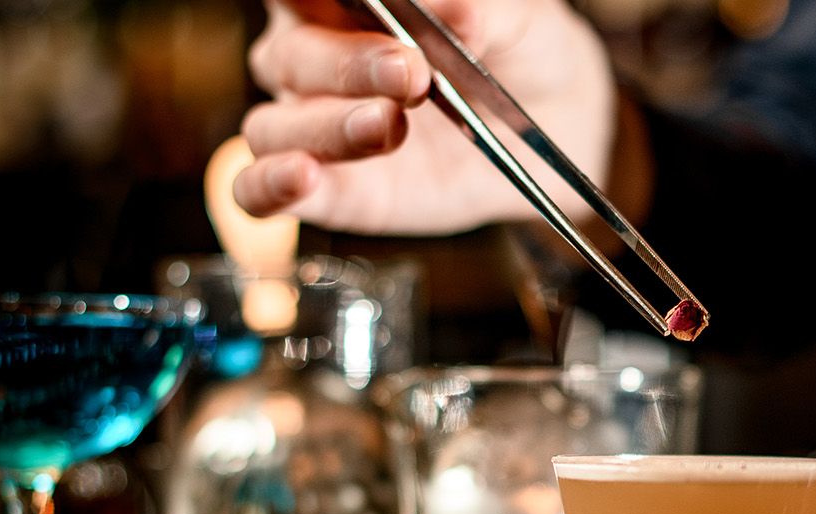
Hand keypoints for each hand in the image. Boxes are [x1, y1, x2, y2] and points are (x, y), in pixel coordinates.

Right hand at [236, 0, 618, 234]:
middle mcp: (310, 58)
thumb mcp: (522, 23)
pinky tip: (302, 178)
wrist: (554, 127)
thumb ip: (485, 13)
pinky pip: (261, 191)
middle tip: (411, 73)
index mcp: (342, 1)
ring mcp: (312, 126)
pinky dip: (271, 186)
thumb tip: (458, 11)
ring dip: (326, 127)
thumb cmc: (521, 51)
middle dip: (347, 65)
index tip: (355, 3)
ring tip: (387, 127)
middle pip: (291, 55)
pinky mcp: (328, 192)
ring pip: (274, 125)